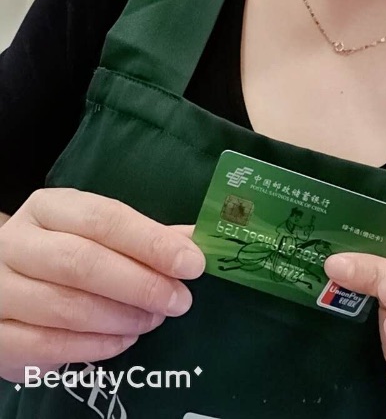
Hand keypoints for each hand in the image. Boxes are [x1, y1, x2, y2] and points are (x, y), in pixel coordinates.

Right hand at [0, 189, 204, 383]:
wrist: (4, 280)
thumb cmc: (62, 250)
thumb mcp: (97, 233)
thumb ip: (146, 237)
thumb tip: (197, 242)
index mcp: (48, 208)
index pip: (104, 219)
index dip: (151, 242)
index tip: (192, 263)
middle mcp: (16, 243)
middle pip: (82, 263)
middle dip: (140, 284)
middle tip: (178, 300)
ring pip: (64, 307)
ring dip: (120, 317)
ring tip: (154, 320)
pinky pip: (46, 347)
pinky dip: (93, 346)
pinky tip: (123, 340)